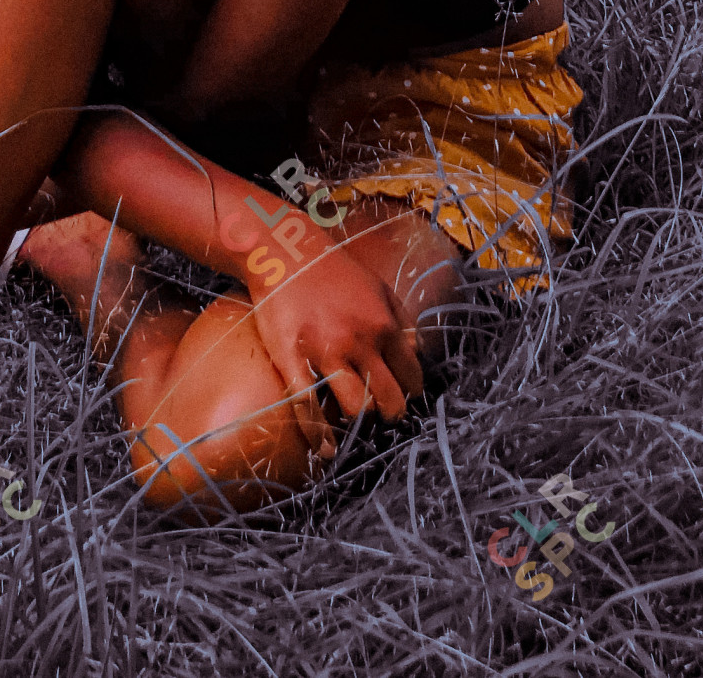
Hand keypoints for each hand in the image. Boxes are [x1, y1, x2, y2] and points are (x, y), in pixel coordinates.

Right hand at [243, 240, 421, 458]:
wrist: (285, 252)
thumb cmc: (334, 271)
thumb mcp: (379, 288)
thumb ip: (402, 321)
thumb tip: (417, 354)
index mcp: (384, 324)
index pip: (411, 375)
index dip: (411, 392)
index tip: (405, 398)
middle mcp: (359, 341)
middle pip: (388, 399)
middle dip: (390, 412)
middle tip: (384, 415)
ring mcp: (324, 352)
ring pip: (355, 407)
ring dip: (359, 421)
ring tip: (356, 422)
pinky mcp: (291, 359)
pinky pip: (308, 407)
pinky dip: (319, 436)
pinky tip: (326, 451)